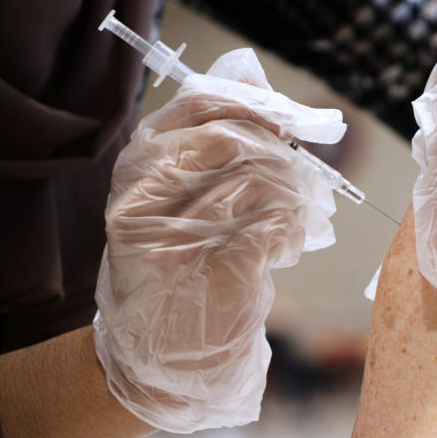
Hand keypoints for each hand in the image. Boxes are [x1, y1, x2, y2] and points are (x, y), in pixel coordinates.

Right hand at [93, 48, 344, 433]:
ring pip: (261, 179)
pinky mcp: (218, 269)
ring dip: (292, 198)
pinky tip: (281, 251)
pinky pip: (276, 222)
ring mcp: (177, 234)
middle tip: (298, 183)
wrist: (163, 361)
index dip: (252, 104)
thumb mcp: (178, 199)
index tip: (286, 121)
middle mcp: (146, 195)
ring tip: (288, 223)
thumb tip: (253, 76)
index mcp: (138, 168)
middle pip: (235, 140)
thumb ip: (210, 141)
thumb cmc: (180, 272)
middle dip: (280, 156)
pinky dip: (291, 232)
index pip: (199, 105)